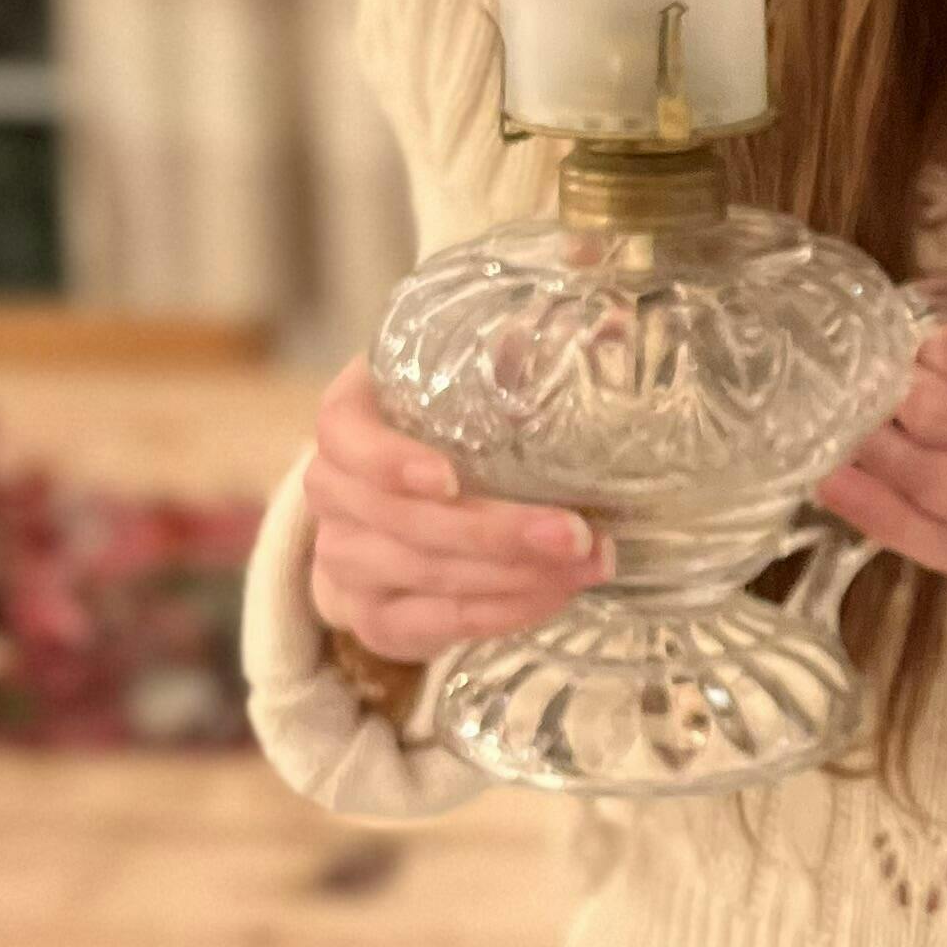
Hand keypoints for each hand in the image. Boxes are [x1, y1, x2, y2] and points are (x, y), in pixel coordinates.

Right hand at [303, 352, 610, 661]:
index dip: (388, 460)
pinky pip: (430, 625)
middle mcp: (331, 491)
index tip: (448, 477)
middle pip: (399, 520)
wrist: (404, 506)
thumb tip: (615, 321)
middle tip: (575, 533)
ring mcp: (343, 559)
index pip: (344, 437)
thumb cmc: (449, 427)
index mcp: (348, 418)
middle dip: (495, 532)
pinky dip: (496, 614)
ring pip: (423, 575)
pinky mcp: (372, 617)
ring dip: (512, 576)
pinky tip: (552, 597)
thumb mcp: (470, 380)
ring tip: (589, 563)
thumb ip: (521, 352)